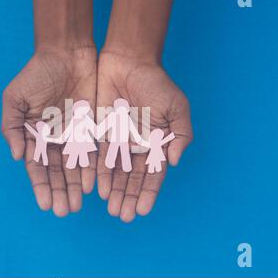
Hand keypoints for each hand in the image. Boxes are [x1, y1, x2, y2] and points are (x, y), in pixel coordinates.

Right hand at [1, 47, 96, 215]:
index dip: (40, 186)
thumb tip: (17, 156)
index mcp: (34, 135)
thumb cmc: (36, 74)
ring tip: (76, 206)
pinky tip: (92, 187)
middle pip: (57, 172)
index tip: (45, 204)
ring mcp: (73, 135)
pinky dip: (91, 170)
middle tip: (63, 211)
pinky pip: (92, 153)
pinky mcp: (91, 128)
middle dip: (59, 192)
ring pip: (74, 168)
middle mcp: (53, 139)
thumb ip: (12, 127)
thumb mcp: (15, 98)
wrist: (66, 54)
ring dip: (75, 188)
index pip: (37, 167)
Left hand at [96, 51, 192, 221]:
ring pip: (116, 172)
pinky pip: (99, 157)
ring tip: (112, 210)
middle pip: (132, 178)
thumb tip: (172, 162)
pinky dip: (99, 174)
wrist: (129, 61)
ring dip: (114, 191)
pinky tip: (98, 190)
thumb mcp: (177, 107)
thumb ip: (180, 134)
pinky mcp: (101, 132)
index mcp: (157, 142)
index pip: (153, 174)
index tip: (142, 210)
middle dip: (129, 197)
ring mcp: (118, 140)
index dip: (148, 192)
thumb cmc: (156, 83)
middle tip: (124, 216)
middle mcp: (137, 146)